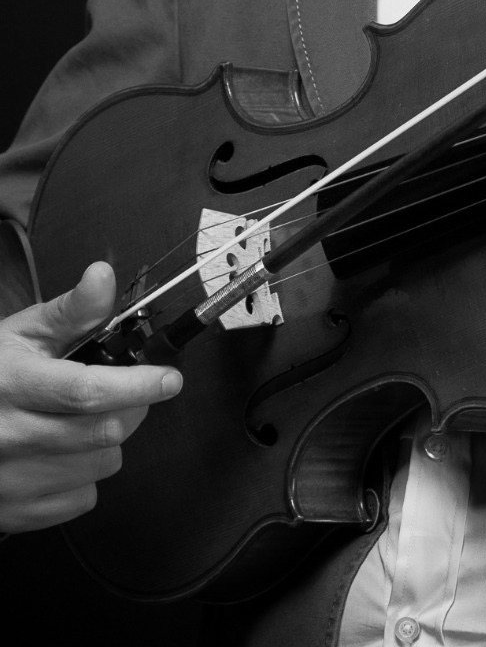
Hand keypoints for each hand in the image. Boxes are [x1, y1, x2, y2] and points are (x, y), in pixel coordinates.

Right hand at [0, 261, 181, 532]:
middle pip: (101, 432)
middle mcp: (9, 436)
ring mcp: (11, 480)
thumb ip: (72, 310)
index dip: (137, 385)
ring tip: (85, 419)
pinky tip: (66, 452)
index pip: (86, 391)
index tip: (169, 380)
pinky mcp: (15, 511)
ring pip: (99, 466)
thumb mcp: (25, 332)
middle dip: (132, 407)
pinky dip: (86, 476)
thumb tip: (102, 275)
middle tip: (128, 391)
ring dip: (108, 441)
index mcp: (14, 384)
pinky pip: (81, 499)